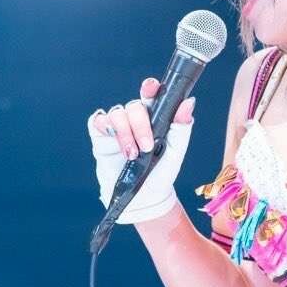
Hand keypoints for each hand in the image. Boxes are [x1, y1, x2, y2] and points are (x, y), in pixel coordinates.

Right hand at [88, 77, 195, 224]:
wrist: (143, 199)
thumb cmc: (161, 174)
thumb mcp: (176, 152)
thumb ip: (182, 127)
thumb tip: (189, 103)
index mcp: (155, 118)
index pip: (151, 95)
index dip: (149, 88)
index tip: (150, 88)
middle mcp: (135, 119)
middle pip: (134, 106)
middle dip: (140, 125)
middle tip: (146, 147)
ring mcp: (117, 128)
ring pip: (116, 113)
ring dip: (125, 133)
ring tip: (132, 154)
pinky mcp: (101, 138)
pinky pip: (97, 120)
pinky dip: (104, 125)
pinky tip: (113, 142)